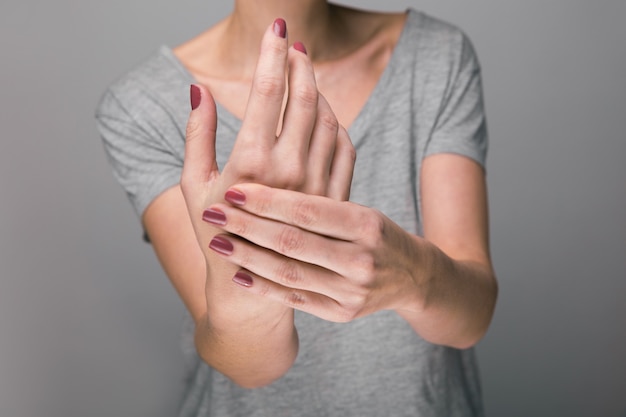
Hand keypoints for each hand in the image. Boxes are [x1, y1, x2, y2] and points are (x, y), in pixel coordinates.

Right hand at [176, 20, 356, 385]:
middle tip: (294, 43)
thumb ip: (196, 134)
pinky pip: (344, 145)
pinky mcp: (336, 198)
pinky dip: (336, 120)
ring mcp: (318, 185)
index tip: (276, 27)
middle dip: (300, 63)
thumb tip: (197, 87)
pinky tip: (323, 111)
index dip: (271, 53)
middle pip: (305, 98)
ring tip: (306, 71)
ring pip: (329, 119)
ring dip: (319, 88)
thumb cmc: (215, 236)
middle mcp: (289, 171)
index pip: (267, 91)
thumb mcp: (193, 185)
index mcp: (251, 164)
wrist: (256, 287)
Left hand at [202, 183, 427, 322]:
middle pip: (292, 242)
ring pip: (288, 273)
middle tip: (214, 213)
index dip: (266, 200)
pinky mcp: (341, 313)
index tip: (233, 190)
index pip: (307, 210)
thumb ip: (323, 194)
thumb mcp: (359, 209)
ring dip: (248, 257)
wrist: (411, 277)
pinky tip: (239, 275)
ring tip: (218, 241)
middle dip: (247, 226)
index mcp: (365, 224)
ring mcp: (351, 291)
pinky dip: (264, 287)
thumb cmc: (374, 233)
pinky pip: (295, 299)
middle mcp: (360, 259)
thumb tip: (275, 158)